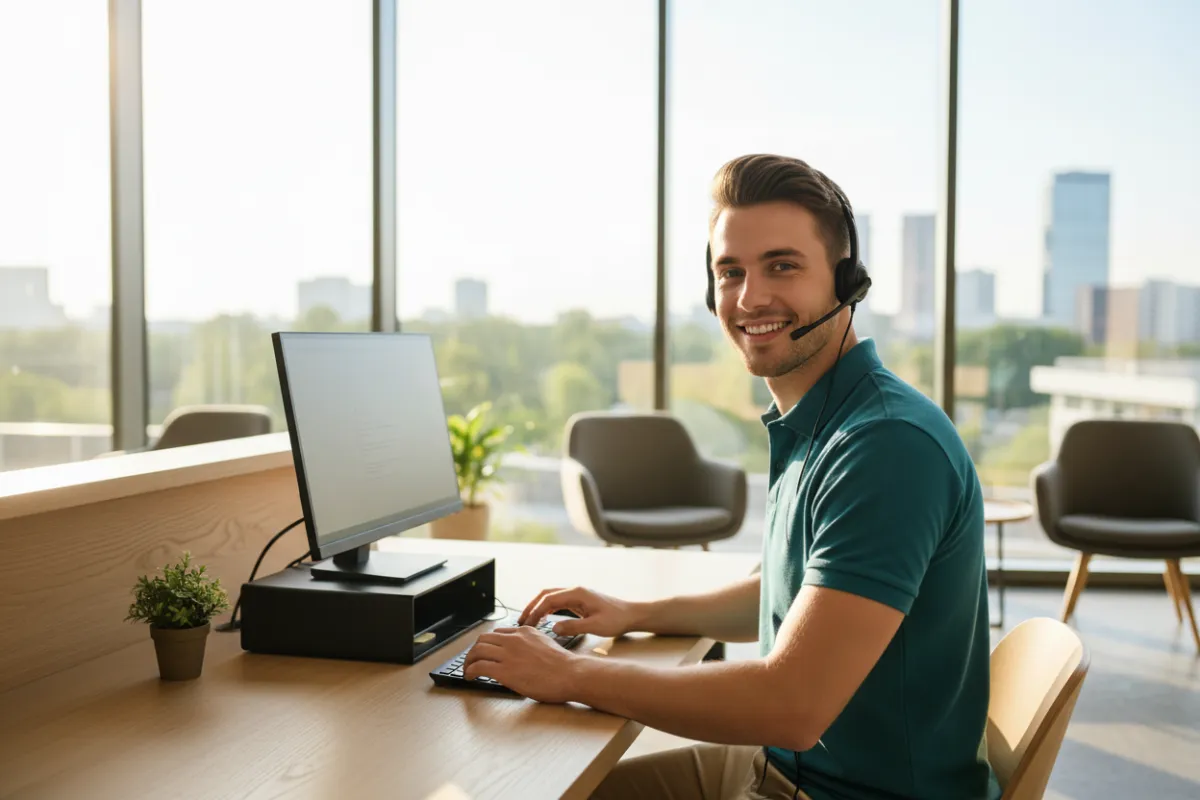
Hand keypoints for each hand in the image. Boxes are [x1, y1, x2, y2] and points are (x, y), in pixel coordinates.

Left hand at [463, 627, 581, 702]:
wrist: (571, 674)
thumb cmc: (564, 666)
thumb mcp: (545, 645)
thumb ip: (530, 645)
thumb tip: (521, 655)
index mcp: (525, 631)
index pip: (498, 633)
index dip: (488, 643)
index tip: (485, 652)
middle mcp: (514, 639)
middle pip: (483, 639)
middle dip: (474, 650)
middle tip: (471, 660)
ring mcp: (508, 654)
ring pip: (477, 650)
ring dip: (468, 660)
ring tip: (467, 669)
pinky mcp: (504, 670)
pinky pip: (479, 667)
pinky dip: (470, 671)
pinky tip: (470, 677)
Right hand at [519, 586, 641, 637]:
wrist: (631, 615)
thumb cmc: (616, 619)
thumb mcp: (595, 626)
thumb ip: (574, 627)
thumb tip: (554, 628)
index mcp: (577, 593)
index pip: (549, 598)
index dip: (535, 610)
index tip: (527, 623)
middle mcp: (575, 591)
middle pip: (546, 594)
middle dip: (532, 606)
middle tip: (521, 621)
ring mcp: (576, 595)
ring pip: (551, 597)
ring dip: (538, 607)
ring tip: (528, 621)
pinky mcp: (579, 601)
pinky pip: (558, 603)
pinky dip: (547, 609)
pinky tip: (542, 620)